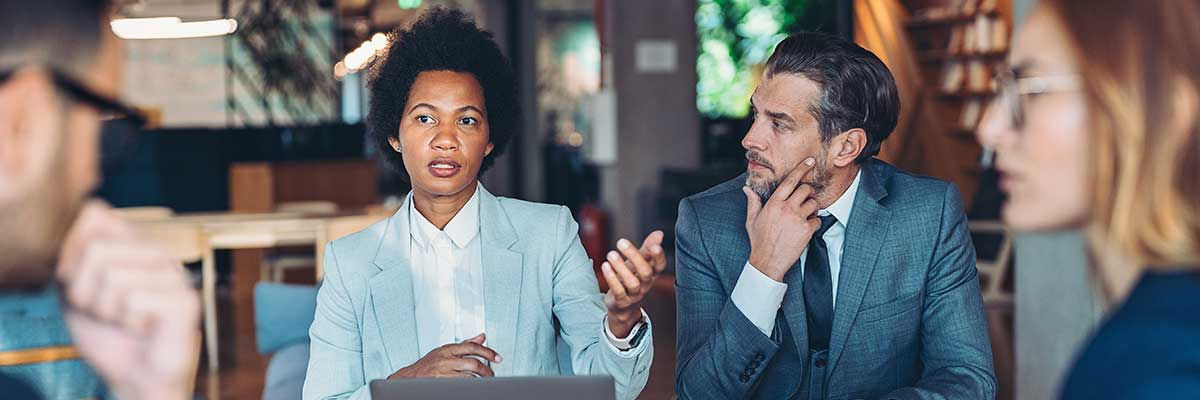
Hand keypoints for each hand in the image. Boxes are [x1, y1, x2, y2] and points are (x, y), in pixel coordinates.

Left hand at [57, 201, 200, 399]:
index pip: (96, 215)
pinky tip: (142, 328)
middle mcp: (157, 252)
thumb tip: (84, 218)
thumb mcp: (74, 290)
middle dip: (86, 290)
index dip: (73, 256)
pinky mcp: (186, 299)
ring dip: (107, 310)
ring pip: (115, 276)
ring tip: (123, 320)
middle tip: (104, 310)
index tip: (79, 286)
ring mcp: (175, 274)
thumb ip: (71, 255)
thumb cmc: (107, 333)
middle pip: (98, 248)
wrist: (135, 376)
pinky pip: (135, 299)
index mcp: (133, 244)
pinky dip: (128, 322)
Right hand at [389, 334, 501, 377]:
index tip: (497, 358)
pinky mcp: (441, 383)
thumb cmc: (427, 364)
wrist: (410, 377)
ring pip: (469, 376)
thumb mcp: (445, 350)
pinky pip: (461, 384)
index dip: (488, 352)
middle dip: (486, 370)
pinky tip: (473, 385)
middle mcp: (445, 359)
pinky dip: (470, 385)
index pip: (472, 347)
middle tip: (491, 374)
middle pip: (473, 363)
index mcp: (448, 349)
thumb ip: (465, 344)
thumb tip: (482, 336)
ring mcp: (443, 372)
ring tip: (484, 380)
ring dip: (480, 379)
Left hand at [600, 231, 666, 336]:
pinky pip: (618, 291)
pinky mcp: (621, 301)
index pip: (660, 266)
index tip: (654, 246)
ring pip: (632, 283)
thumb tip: (659, 233)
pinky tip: (605, 265)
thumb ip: (647, 249)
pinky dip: (611, 278)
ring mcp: (634, 295)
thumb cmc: (632, 279)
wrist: (623, 307)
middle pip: (646, 272)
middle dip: (634, 256)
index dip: (659, 257)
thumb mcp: (639, 264)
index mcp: (652, 274)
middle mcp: (646, 285)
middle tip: (620, 241)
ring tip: (611, 254)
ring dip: (621, 267)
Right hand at [744, 157, 820, 281]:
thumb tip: (746, 188)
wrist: (767, 262)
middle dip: (808, 192)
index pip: (790, 181)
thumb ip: (753, 202)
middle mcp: (786, 208)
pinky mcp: (806, 230)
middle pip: (806, 189)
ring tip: (804, 216)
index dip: (801, 169)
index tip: (810, 161)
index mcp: (773, 204)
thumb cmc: (759, 241)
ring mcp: (797, 219)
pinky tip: (805, 229)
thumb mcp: (752, 220)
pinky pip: (817, 220)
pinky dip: (814, 223)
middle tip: (805, 198)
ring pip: (814, 204)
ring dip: (812, 208)